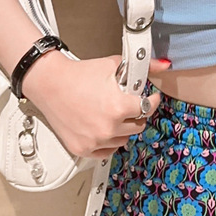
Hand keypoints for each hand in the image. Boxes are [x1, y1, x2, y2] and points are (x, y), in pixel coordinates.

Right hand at [21, 53, 169, 159]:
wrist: (51, 84)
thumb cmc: (80, 74)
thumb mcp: (114, 64)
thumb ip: (145, 65)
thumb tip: (164, 65)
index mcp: (119, 107)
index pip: (148, 108)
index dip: (152, 100)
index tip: (152, 97)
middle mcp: (108, 127)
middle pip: (138, 125)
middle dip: (138, 113)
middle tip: (131, 104)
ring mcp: (95, 141)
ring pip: (124, 139)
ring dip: (125, 127)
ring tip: (117, 114)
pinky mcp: (82, 149)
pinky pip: (107, 151)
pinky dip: (111, 141)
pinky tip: (108, 128)